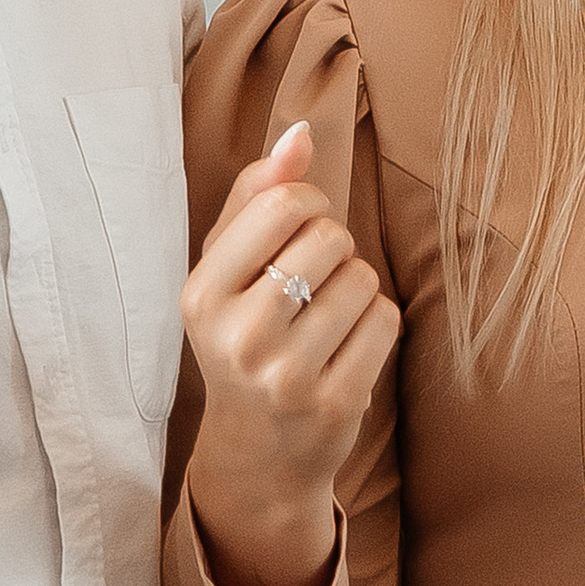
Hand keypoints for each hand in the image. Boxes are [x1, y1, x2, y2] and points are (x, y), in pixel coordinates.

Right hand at [181, 123, 400, 585]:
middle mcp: (236, 337)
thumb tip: (300, 131)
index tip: (297, 228)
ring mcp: (286, 375)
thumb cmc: (244, 336)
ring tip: (326, 318)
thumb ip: (258, 195)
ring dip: (356, 287)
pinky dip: (376, 323)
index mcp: (200, 296)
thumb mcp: (227, 269)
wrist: (258, 454)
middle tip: (309, 284)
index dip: (306, 203)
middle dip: (332, 247)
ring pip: (361, 278)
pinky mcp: (335, 402)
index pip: (281, 206)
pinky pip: (384, 319)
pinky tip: (347, 347)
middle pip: (328, 237)